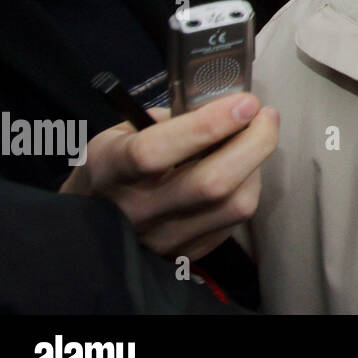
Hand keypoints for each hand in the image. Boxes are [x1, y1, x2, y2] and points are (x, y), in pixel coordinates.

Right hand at [60, 92, 278, 260]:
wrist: (90, 226)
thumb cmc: (114, 166)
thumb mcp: (122, 132)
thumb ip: (169, 118)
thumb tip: (222, 107)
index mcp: (111, 169)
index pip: (156, 152)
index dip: (207, 125)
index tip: (245, 103)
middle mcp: (136, 210)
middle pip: (211, 184)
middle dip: (254, 143)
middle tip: (267, 116)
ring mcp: (162, 239)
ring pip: (234, 205)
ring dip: (257, 166)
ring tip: (257, 140)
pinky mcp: (186, 254)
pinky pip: (234, 222)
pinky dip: (248, 188)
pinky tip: (244, 169)